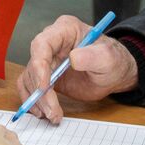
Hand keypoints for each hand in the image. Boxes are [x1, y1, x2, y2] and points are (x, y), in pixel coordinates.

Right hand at [16, 15, 136, 123]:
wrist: (114, 73)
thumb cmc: (113, 60)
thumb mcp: (108, 58)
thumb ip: (93, 56)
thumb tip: (73, 58)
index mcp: (65, 30)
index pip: (42, 44)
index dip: (39, 65)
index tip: (45, 87)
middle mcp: (52, 43)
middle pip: (34, 65)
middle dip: (40, 90)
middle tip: (51, 110)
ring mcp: (47, 60)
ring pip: (30, 79)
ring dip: (38, 100)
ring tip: (53, 115)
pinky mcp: (45, 76)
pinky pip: (30, 86)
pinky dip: (33, 100)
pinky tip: (43, 112)